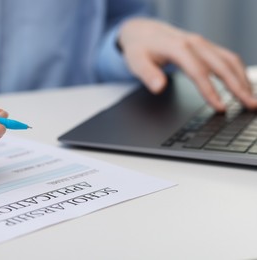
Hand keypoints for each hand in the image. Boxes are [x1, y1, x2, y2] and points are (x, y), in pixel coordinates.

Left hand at [118, 18, 256, 111]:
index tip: (221, 108)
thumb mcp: (135, 61)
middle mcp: (194, 43)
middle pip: (222, 65)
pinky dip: (238, 72)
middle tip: (251, 106)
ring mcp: (202, 43)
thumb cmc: (139, 48)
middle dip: (238, 87)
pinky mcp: (205, 46)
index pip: (199, 72)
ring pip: (229, 60)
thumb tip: (159, 87)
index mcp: (178, 47)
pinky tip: (242, 85)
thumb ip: (147, 74)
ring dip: (243, 79)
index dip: (210, 91)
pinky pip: (227, 58)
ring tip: (252, 100)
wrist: (142, 31)